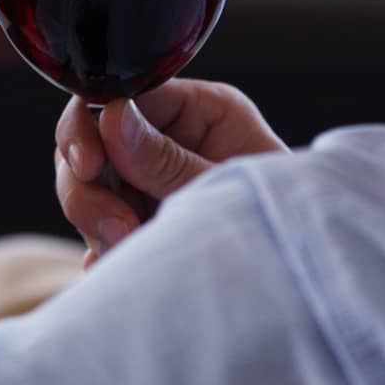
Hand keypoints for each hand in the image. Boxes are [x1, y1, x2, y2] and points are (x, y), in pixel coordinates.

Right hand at [54, 79, 284, 263]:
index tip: (89, 165)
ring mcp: (148, 183)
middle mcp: (169, 140)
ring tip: (129, 247)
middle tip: (116, 225)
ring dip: (94, 221)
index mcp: (200, 111)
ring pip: (83, 185)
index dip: (91, 123)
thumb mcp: (223, 189)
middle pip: (89, 138)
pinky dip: (99, 250)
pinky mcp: (137, 223)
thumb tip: (112, 114)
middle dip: (88, 186)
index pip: (122, 92)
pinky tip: (122, 263)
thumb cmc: (282, 230)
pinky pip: (93, 229)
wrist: (301, 292)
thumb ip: (167, 159)